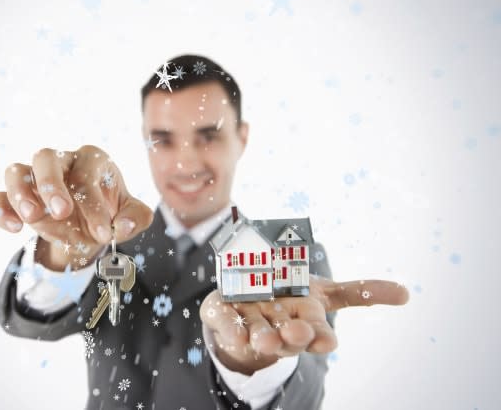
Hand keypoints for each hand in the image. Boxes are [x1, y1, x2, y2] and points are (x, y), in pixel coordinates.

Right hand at [0, 145, 152, 267]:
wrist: (89, 226)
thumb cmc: (110, 213)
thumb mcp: (130, 215)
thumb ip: (136, 218)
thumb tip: (122, 226)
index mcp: (92, 160)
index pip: (86, 177)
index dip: (94, 207)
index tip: (102, 234)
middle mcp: (61, 162)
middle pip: (45, 157)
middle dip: (51, 184)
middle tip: (62, 212)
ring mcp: (35, 178)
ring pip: (16, 171)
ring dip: (20, 193)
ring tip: (30, 217)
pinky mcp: (18, 197)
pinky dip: (1, 210)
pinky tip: (13, 228)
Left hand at [200, 274, 409, 374]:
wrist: (250, 306)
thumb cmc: (292, 300)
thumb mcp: (326, 293)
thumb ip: (360, 292)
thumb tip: (408, 294)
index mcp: (305, 322)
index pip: (318, 334)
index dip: (321, 338)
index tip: (326, 340)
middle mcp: (279, 327)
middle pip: (289, 336)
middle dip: (293, 337)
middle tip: (294, 334)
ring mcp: (251, 324)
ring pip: (258, 334)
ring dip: (261, 337)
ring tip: (262, 339)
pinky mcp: (224, 316)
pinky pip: (224, 322)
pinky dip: (228, 327)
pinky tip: (234, 331)